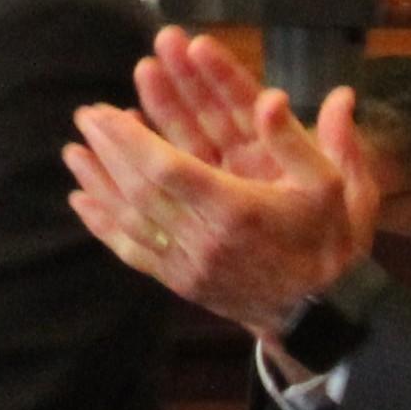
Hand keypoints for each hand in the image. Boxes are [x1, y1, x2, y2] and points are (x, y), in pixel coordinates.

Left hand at [64, 28, 377, 336]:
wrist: (325, 313)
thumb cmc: (330, 241)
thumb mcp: (337, 187)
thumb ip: (301, 141)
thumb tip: (275, 97)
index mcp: (239, 209)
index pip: (170, 169)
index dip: (133, 139)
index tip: (107, 110)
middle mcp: (206, 239)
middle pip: (141, 189)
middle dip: (110, 149)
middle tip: (86, 114)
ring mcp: (189, 265)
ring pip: (131, 219)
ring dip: (98, 181)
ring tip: (73, 149)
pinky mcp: (181, 283)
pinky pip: (133, 252)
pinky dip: (103, 225)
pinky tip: (80, 200)